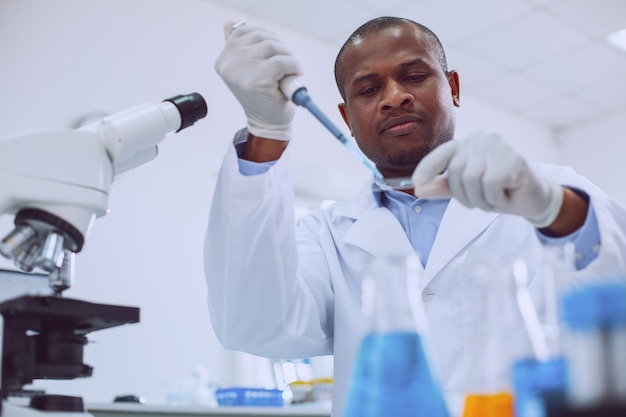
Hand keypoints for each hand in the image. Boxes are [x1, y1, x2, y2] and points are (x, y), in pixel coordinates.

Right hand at [215, 21, 300, 140]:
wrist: (268, 124)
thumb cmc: (262, 96)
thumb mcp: (247, 69)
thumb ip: (239, 47)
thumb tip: (230, 23)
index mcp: (224, 60)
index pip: (244, 31)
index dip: (266, 37)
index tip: (274, 52)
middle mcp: (229, 64)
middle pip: (261, 36)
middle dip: (280, 47)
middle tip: (285, 64)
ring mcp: (242, 71)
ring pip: (273, 46)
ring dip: (288, 57)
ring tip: (288, 71)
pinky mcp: (257, 80)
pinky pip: (283, 61)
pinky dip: (293, 66)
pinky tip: (292, 76)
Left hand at [411, 131, 563, 227]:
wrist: (533, 198)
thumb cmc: (498, 191)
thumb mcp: (465, 190)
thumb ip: (442, 187)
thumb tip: (418, 189)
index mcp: (466, 144)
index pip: (441, 154)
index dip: (426, 169)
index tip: (416, 185)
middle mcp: (480, 138)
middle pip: (456, 172)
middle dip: (465, 196)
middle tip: (482, 201)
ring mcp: (497, 145)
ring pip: (472, 180)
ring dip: (481, 199)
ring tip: (495, 197)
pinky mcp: (512, 157)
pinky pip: (490, 185)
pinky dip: (496, 197)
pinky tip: (507, 193)